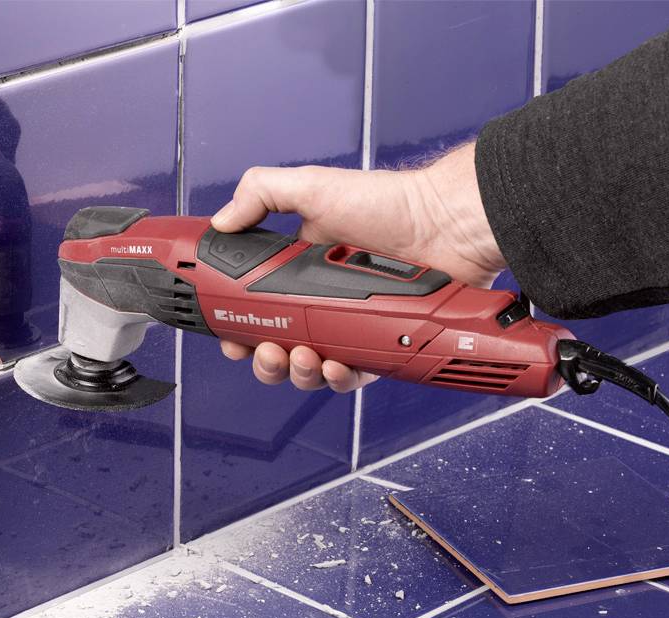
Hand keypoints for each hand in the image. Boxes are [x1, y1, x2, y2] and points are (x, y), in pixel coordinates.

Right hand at [211, 142, 504, 392]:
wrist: (447, 224)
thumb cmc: (389, 203)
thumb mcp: (313, 187)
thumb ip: (262, 193)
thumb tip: (222, 223)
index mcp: (300, 268)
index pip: (259, 307)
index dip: (241, 329)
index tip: (230, 339)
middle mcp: (323, 299)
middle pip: (279, 346)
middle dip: (265, 360)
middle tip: (265, 353)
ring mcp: (351, 323)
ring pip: (311, 367)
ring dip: (297, 373)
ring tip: (301, 359)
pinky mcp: (381, 343)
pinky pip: (353, 374)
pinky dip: (339, 378)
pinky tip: (335, 366)